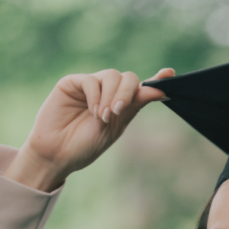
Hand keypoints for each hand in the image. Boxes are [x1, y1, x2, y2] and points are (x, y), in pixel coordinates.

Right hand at [3, 67, 174, 190]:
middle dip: (128, 93)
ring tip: (103, 117)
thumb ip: (134, 107)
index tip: (170, 74)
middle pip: (129, 78)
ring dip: (112, 96)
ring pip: (112, 76)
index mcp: (122, 104)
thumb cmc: (85, 145)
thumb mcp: (115, 127)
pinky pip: (91, 80)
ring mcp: (91, 86)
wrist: (57, 154)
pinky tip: (93, 111)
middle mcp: (108, 92)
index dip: (156, 80)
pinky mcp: (73, 83)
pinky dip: (96, 96)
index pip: (142, 88)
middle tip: (118, 111)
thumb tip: (159, 90)